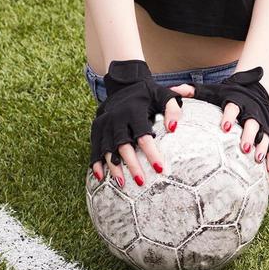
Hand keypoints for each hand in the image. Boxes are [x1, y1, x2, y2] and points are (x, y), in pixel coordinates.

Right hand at [88, 59, 196, 188]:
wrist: (123, 84)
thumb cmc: (148, 94)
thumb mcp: (164, 95)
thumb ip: (172, 109)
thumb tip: (174, 128)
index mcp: (134, 110)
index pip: (143, 135)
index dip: (151, 152)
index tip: (160, 168)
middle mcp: (117, 118)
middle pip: (123, 145)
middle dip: (132, 165)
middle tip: (141, 181)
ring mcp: (104, 123)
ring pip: (107, 149)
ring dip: (114, 168)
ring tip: (122, 185)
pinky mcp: (96, 128)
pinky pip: (94, 147)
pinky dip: (95, 163)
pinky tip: (99, 177)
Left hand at [195, 66, 268, 173]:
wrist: (256, 88)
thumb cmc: (228, 94)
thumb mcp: (213, 91)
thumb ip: (193, 92)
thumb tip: (172, 91)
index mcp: (237, 102)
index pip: (234, 108)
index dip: (229, 116)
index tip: (224, 127)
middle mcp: (251, 113)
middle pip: (252, 124)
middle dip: (249, 135)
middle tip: (243, 148)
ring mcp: (263, 124)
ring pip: (264, 136)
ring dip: (262, 147)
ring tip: (256, 159)